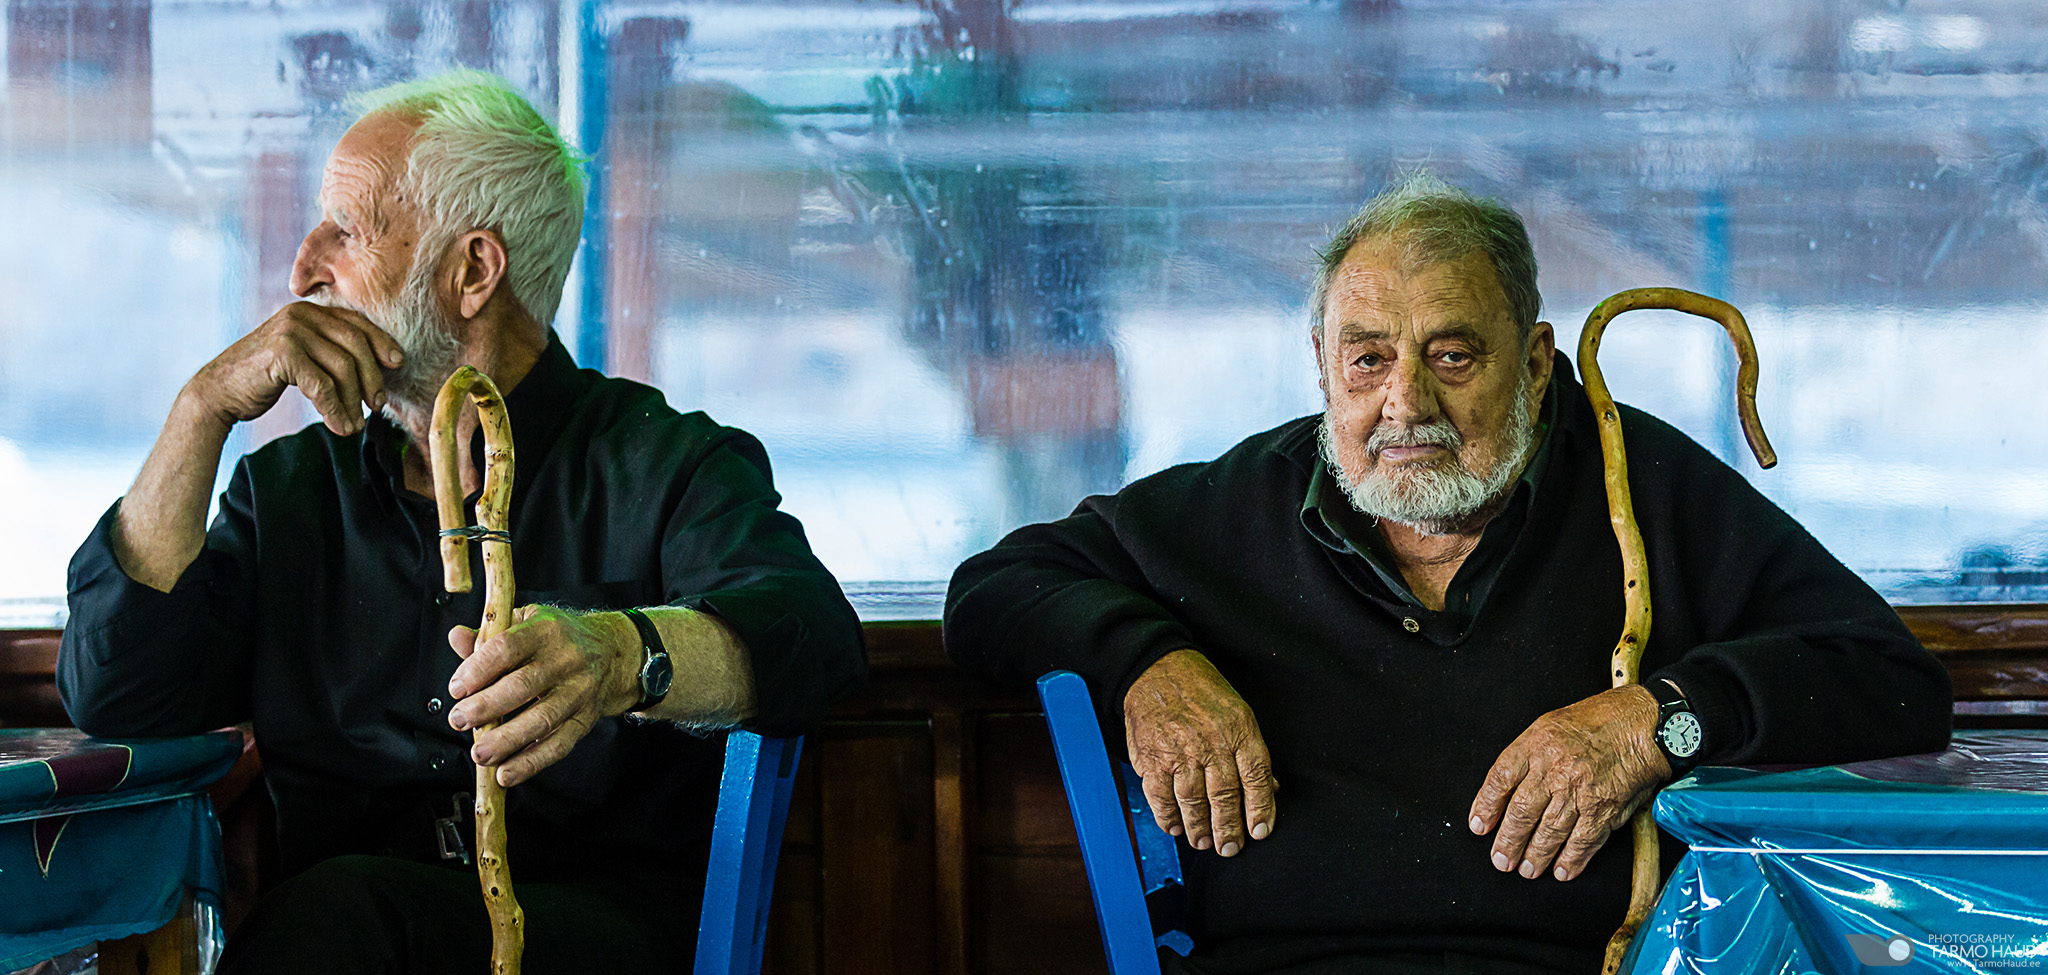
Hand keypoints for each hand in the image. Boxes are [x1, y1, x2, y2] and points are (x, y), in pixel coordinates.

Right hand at [182, 301, 402, 436]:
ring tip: (356, 425)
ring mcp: (291, 331)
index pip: (357, 324)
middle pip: (356, 345)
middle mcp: (301, 315)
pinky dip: (336, 410)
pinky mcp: (283, 354)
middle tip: (377, 405)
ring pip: (343, 368)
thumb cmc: (264, 377)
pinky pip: (323, 386)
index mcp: (309, 311)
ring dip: (353, 402)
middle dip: (372, 378)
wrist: (218, 392)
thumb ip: (329, 351)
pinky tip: (341, 427)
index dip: (381, 343)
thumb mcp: (302, 356)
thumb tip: (377, 369)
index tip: (397, 364)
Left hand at [446, 606, 641, 786]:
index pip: (507, 648)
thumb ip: (488, 635)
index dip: (478, 670)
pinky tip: (507, 772)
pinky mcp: (586, 719)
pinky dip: (531, 762)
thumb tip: (458, 639)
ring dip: (506, 741)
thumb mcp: (526, 623)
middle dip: (485, 707)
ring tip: (480, 753)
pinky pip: (559, 745)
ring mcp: (580, 691)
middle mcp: (567, 659)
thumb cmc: (558, 639)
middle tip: (459, 720)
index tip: (457, 689)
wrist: (612, 652)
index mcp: (546, 630)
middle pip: (522, 686)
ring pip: (542, 719)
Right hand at [1123, 649, 1277, 856]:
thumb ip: (1251, 753)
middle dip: (1229, 829)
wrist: (1157, 669)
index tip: (1259, 832)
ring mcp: (1180, 751)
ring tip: (1203, 842)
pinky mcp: (1153, 758)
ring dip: (1200, 828)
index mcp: (1238, 730)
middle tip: (1230, 848)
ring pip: (1193, 801)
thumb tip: (1270, 788)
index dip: (1260, 809)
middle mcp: (1211, 742)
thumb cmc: (1202, 692)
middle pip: (1224, 795)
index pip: (1255, 777)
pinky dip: (1168, 817)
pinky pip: (1161, 797)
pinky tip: (1176, 826)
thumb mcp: (1238, 713)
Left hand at [1467, 684, 1671, 881]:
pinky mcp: (1604, 809)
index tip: (1479, 826)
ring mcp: (1579, 792)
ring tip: (1527, 870)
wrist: (1643, 725)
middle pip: (1521, 812)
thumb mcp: (1550, 725)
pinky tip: (1562, 871)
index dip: (1486, 806)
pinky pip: (1584, 841)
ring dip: (1536, 855)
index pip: (1500, 780)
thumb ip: (1528, 754)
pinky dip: (1572, 860)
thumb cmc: (1598, 721)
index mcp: (1536, 745)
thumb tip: (1507, 788)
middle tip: (1501, 860)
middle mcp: (1554, 770)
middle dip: (1508, 841)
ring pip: (1550, 831)